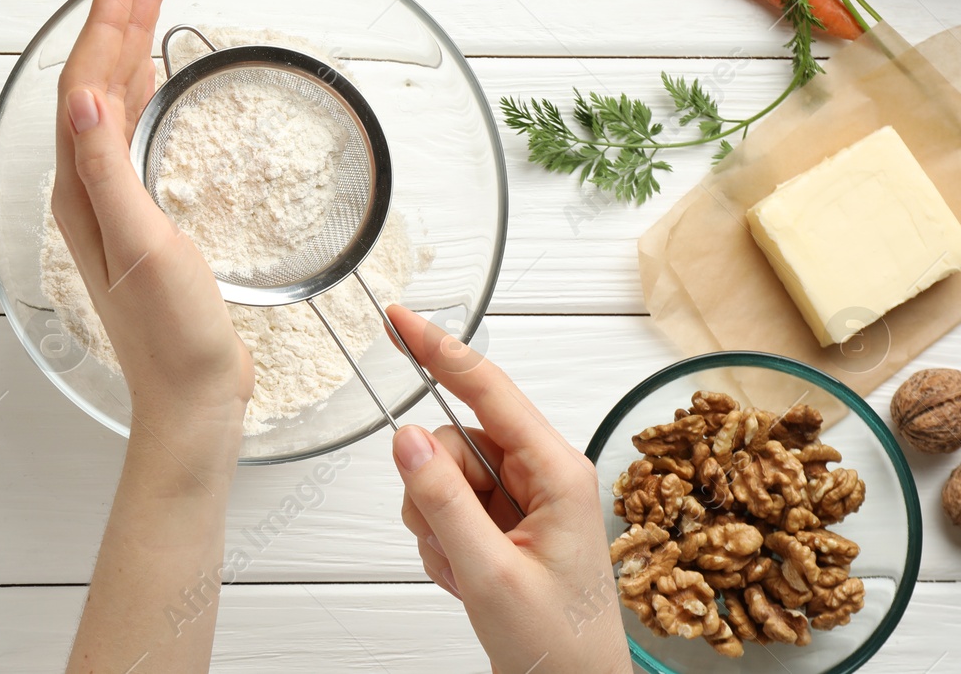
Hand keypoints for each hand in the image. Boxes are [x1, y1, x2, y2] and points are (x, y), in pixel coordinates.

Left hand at [52, 0, 253, 446]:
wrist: (193, 395)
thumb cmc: (173, 332)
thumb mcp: (143, 246)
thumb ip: (109, 173)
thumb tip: (84, 101)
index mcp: (82, 191)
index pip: (85, 88)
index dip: (104, 28)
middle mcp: (88, 191)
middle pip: (96, 87)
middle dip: (118, 26)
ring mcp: (113, 204)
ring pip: (114, 106)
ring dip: (130, 53)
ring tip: (152, 6)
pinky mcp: (142, 218)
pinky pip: (132, 135)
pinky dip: (142, 95)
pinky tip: (154, 82)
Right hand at [386, 305, 631, 673]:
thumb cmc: (559, 645)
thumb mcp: (490, 574)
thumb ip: (443, 501)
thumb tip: (408, 437)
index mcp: (557, 472)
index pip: (487, 390)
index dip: (439, 351)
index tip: (401, 320)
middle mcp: (543, 476)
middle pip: (454, 441)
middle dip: (436, 491)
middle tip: (455, 544)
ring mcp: (523, 501)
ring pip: (444, 476)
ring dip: (438, 525)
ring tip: (467, 570)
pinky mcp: (506, 524)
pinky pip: (447, 508)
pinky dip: (444, 544)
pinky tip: (467, 577)